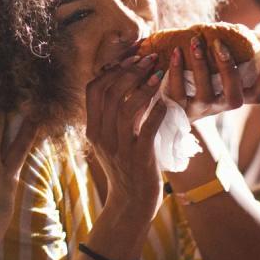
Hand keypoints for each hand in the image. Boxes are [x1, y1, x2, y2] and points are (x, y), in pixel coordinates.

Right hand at [85, 57, 165, 218]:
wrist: (132, 203)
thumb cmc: (126, 167)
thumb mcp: (110, 140)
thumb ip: (112, 115)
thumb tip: (125, 80)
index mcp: (93, 129)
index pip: (93, 89)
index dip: (113, 69)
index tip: (131, 56)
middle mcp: (102, 137)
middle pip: (110, 93)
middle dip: (131, 71)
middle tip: (150, 58)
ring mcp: (119, 148)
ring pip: (126, 108)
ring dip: (144, 87)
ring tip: (159, 73)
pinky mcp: (138, 159)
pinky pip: (146, 129)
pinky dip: (157, 112)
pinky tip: (166, 102)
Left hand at [164, 35, 259, 121]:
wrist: (174, 108)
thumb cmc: (205, 80)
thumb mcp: (222, 72)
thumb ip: (235, 55)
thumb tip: (246, 31)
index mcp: (238, 96)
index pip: (259, 93)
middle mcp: (222, 106)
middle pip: (234, 96)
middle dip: (228, 67)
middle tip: (218, 42)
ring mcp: (201, 108)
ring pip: (205, 92)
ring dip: (200, 64)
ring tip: (195, 41)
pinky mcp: (179, 107)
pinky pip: (178, 90)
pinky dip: (176, 70)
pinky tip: (176, 51)